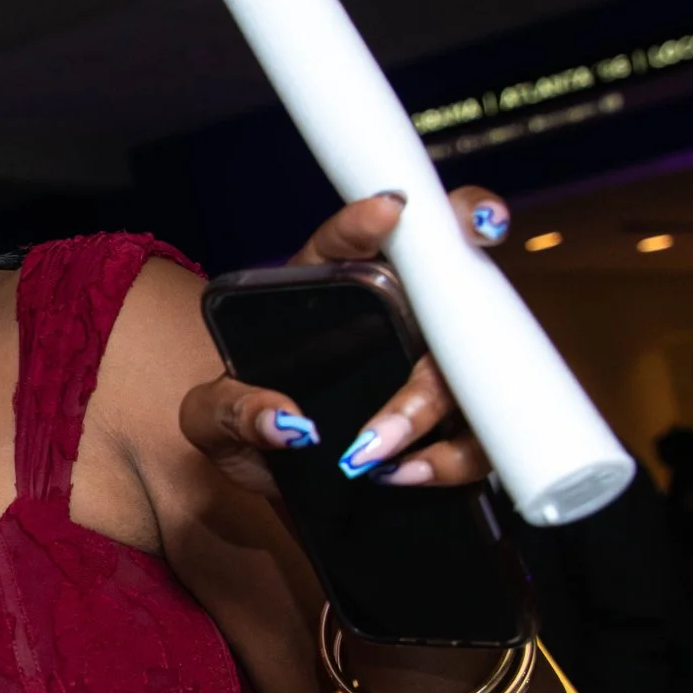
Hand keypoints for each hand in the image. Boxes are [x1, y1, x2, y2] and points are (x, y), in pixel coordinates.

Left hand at [180, 186, 509, 495]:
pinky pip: (480, 437)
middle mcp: (392, 317)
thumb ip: (231, 411)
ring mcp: (432, 368)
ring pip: (468, 366)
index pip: (342, 244)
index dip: (366, 223)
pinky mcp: (454, 424)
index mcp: (325, 293)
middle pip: (442, 281)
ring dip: (430, 402)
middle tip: (459, 278)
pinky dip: (453, 458)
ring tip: (373, 447)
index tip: (387, 209)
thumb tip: (284, 422)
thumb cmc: (244, 427)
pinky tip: (405, 473)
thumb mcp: (212, 418)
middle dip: (455, 275)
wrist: (275, 483)